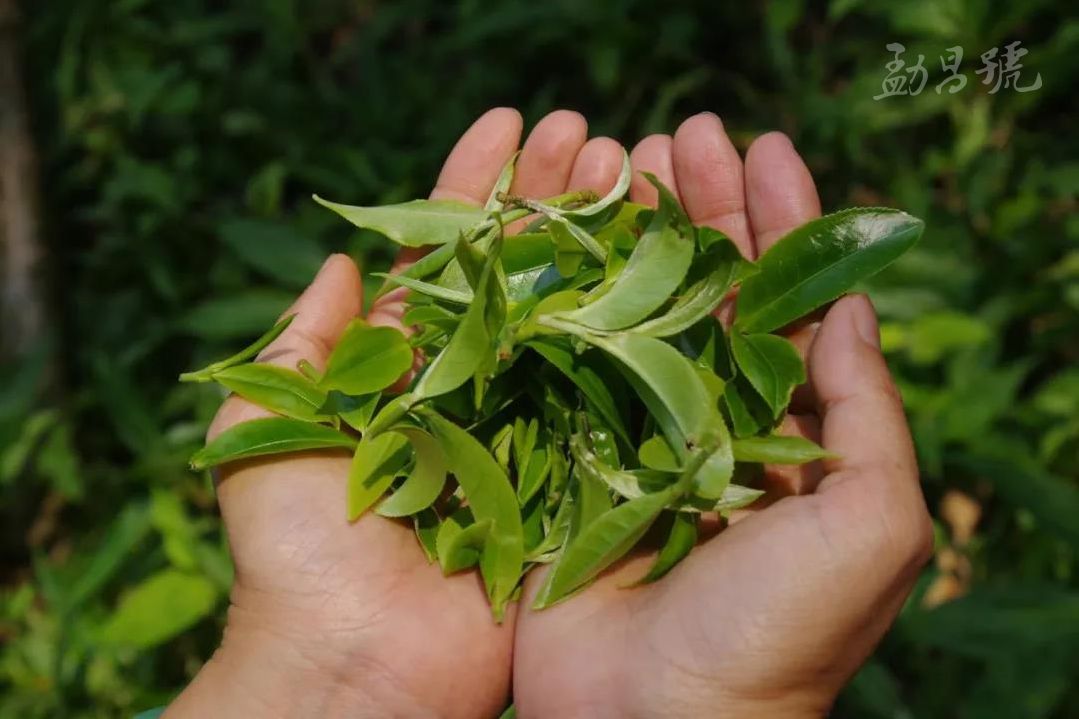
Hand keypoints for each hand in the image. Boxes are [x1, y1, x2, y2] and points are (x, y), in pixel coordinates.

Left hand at [166, 108, 629, 717]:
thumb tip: (336, 263)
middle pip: (522, 277)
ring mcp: (531, 431)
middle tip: (593, 134)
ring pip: (574, 323)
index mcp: (407, 370)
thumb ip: (297, 348)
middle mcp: (476, 390)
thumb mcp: (261, 434)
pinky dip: (639, 340)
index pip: (447, 257)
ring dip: (604, 247)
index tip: (511, 123)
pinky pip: (610, 403)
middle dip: (553, 201)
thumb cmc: (296, 556)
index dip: (476, 188)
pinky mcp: (574, 483)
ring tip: (634, 172)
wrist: (353, 668)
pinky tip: (670, 273)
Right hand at [512, 114, 933, 717]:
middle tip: (686, 131)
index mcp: (794, 432)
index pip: (792, 303)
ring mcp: (640, 434)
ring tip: (625, 155)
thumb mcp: (872, 526)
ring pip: (639, 310)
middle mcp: (717, 422)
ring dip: (636, 233)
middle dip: (706, 209)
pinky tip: (561, 236)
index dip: (785, 222)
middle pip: (713, 291)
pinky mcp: (572, 455)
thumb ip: (868, 413)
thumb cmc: (778, 633)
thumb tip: (852, 308)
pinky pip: (570, 360)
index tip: (766, 148)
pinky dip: (568, 296)